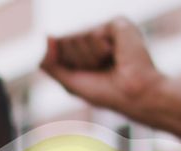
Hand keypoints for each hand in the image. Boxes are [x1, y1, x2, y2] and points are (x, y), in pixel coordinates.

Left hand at [42, 17, 164, 112]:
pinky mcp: (118, 24)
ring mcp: (106, 29)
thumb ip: (51, 63)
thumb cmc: (106, 93)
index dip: (68, 64)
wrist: (133, 95)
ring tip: (109, 64)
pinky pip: (92, 33)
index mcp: (85, 48)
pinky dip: (100, 50)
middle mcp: (95, 36)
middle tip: (100, 70)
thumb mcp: (70, 82)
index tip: (89, 75)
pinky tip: (115, 55)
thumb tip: (47, 36)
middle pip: (65, 40)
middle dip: (77, 60)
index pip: (58, 45)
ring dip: (89, 58)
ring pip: (77, 36)